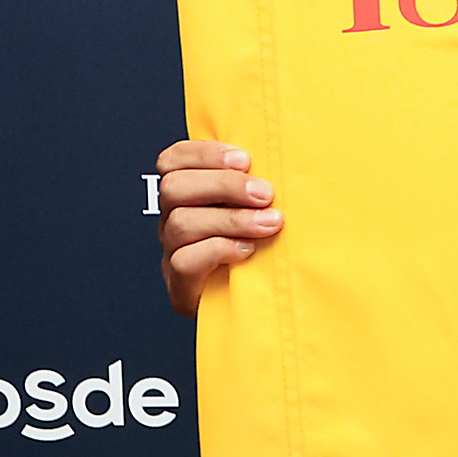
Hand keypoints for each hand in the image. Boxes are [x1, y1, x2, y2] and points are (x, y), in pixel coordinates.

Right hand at [156, 139, 279, 316]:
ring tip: (269, 224)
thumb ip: (258, 181)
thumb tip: (283, 156)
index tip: (245, 159)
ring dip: (231, 219)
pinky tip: (248, 250)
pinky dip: (219, 250)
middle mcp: (173, 218)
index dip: (205, 154)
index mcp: (189, 192)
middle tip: (265, 194)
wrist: (259, 303)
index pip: (174, 159)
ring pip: (181, 223)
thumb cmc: (265, 247)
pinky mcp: (180, 285)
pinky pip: (184, 260)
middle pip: (174, 187)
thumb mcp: (260, 205)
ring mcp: (173, 252)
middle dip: (224, 185)